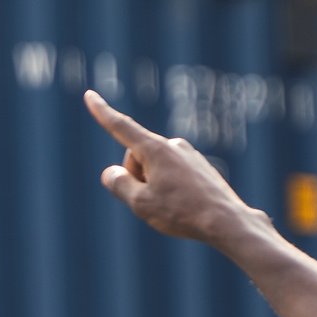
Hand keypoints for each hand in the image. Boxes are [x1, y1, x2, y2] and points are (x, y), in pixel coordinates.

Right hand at [84, 89, 257, 245]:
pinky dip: (171, 189)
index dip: (102, 112)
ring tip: (174, 207)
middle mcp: (173, 145)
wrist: (226, 221)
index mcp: (155, 149)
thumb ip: (119, 185)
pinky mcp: (200, 166)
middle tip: (152, 202)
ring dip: (154, 185)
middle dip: (136, 177)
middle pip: (137, 158)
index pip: (121, 127)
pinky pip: (173, 175)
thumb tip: (111, 172)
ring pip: (155, 168)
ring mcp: (188, 154)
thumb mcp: (140, 204)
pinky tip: (186, 206)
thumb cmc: (182, 213)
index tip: (89, 95)